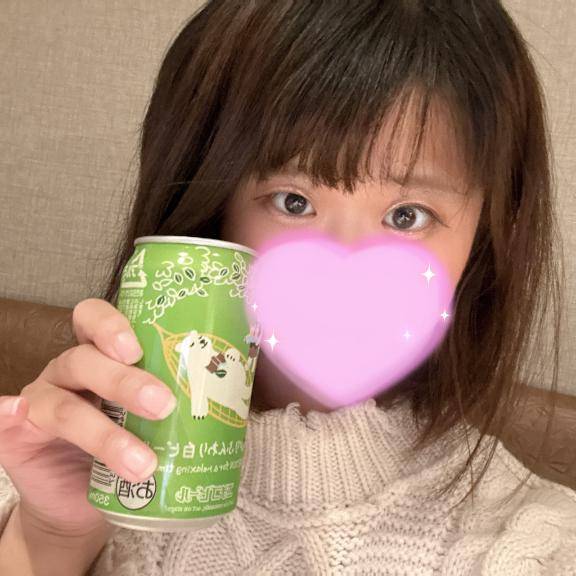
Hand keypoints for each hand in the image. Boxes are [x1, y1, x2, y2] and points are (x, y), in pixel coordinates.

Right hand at [0, 298, 176, 537]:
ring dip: (105, 434)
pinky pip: (11, 419)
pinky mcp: (19, 432)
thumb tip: (236, 394)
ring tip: (142, 463)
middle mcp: (70, 370)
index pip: (97, 320)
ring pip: (65, 404)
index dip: (112, 326)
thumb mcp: (156, 418)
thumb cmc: (130, 445)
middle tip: (161, 404)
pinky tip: (16, 418)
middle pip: (86, 359)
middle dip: (124, 381)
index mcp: (103, 357)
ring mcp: (42, 399)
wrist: (90, 499)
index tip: (138, 348)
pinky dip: (10, 416)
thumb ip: (181, 399)